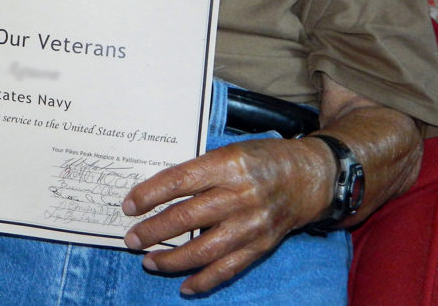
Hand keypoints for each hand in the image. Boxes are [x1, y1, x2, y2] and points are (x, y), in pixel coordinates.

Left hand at [121, 137, 332, 294]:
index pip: (179, 181)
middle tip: (132, 239)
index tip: (129, 205)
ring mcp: (252, 224)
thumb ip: (199, 170)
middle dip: (154, 231)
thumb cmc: (263, 159)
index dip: (150, 194)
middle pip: (187, 217)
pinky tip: (184, 286)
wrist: (309, 178)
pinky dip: (204, 280)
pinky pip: (228, 269)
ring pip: (205, 249)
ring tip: (149, 261)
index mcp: (228, 165)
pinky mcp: (261, 246)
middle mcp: (240, 195)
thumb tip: (158, 193)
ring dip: (172, 260)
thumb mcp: (230, 151)